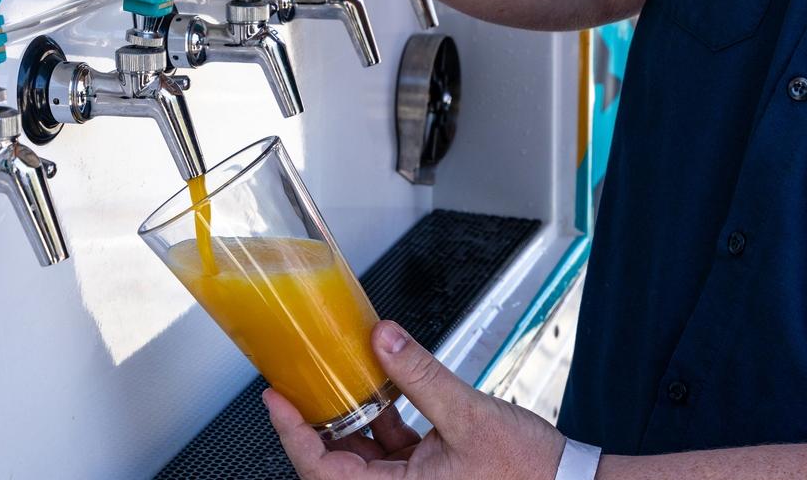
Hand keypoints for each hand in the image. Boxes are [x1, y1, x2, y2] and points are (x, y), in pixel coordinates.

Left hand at [263, 320, 565, 479]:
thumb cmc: (530, 470)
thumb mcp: (468, 412)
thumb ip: (419, 376)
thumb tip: (383, 339)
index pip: (323, 470)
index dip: (292, 434)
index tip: (276, 400)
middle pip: (334, 466)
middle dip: (315, 425)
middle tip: (296, 386)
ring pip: (360, 459)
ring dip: (348, 422)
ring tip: (335, 380)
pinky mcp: (430, 478)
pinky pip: (390, 453)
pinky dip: (381, 424)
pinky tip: (382, 390)